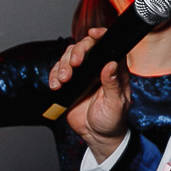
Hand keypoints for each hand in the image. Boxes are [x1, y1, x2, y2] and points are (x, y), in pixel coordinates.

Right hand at [48, 29, 130, 160]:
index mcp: (114, 70)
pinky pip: (58, 71)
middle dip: (77, 52)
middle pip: (85, 47)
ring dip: (63, 65)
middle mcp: (98, 68)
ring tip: (64, 80)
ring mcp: (83, 74)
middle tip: (74, 64)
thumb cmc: (112, 120)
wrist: (97, 136)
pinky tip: (56, 85)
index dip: (101, 36)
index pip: (109, 45)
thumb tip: (110, 65)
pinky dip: (54, 75)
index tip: (93, 33)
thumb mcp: (116, 104)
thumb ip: (112, 84)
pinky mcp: (70, 83)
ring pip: (69, 56)